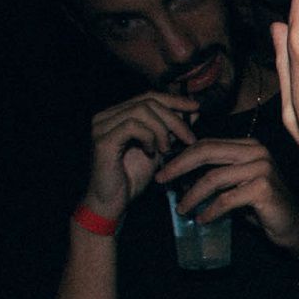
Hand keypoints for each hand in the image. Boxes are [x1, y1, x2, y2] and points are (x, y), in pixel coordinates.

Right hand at [84, 92, 198, 220]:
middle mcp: (106, 116)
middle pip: (147, 101)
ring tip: (168, 148)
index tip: (196, 108)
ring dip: (163, 129)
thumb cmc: (133, 177)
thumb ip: (171, 129)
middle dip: (174, 118)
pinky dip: (149, 137)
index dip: (174, 100)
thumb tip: (193, 111)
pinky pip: (133, 126)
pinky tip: (153, 152)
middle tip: (189, 138)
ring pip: (141, 111)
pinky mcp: (103, 140)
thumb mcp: (159, 149)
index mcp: (117, 115)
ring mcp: (102, 127)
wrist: (113, 202)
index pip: (148, 96)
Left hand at [154, 138, 298, 251]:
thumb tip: (180, 178)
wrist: (294, 227)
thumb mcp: (237, 186)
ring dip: (192, 195)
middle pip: (208, 152)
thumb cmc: (263, 207)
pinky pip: (226, 199)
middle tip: (161, 180)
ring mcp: (262, 168)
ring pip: (214, 178)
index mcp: (249, 146)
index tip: (164, 170)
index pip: (209, 144)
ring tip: (182, 209)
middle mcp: (257, 152)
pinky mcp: (263, 188)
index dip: (183, 155)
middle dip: (179, 166)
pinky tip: (202, 219)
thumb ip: (216, 176)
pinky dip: (211, 210)